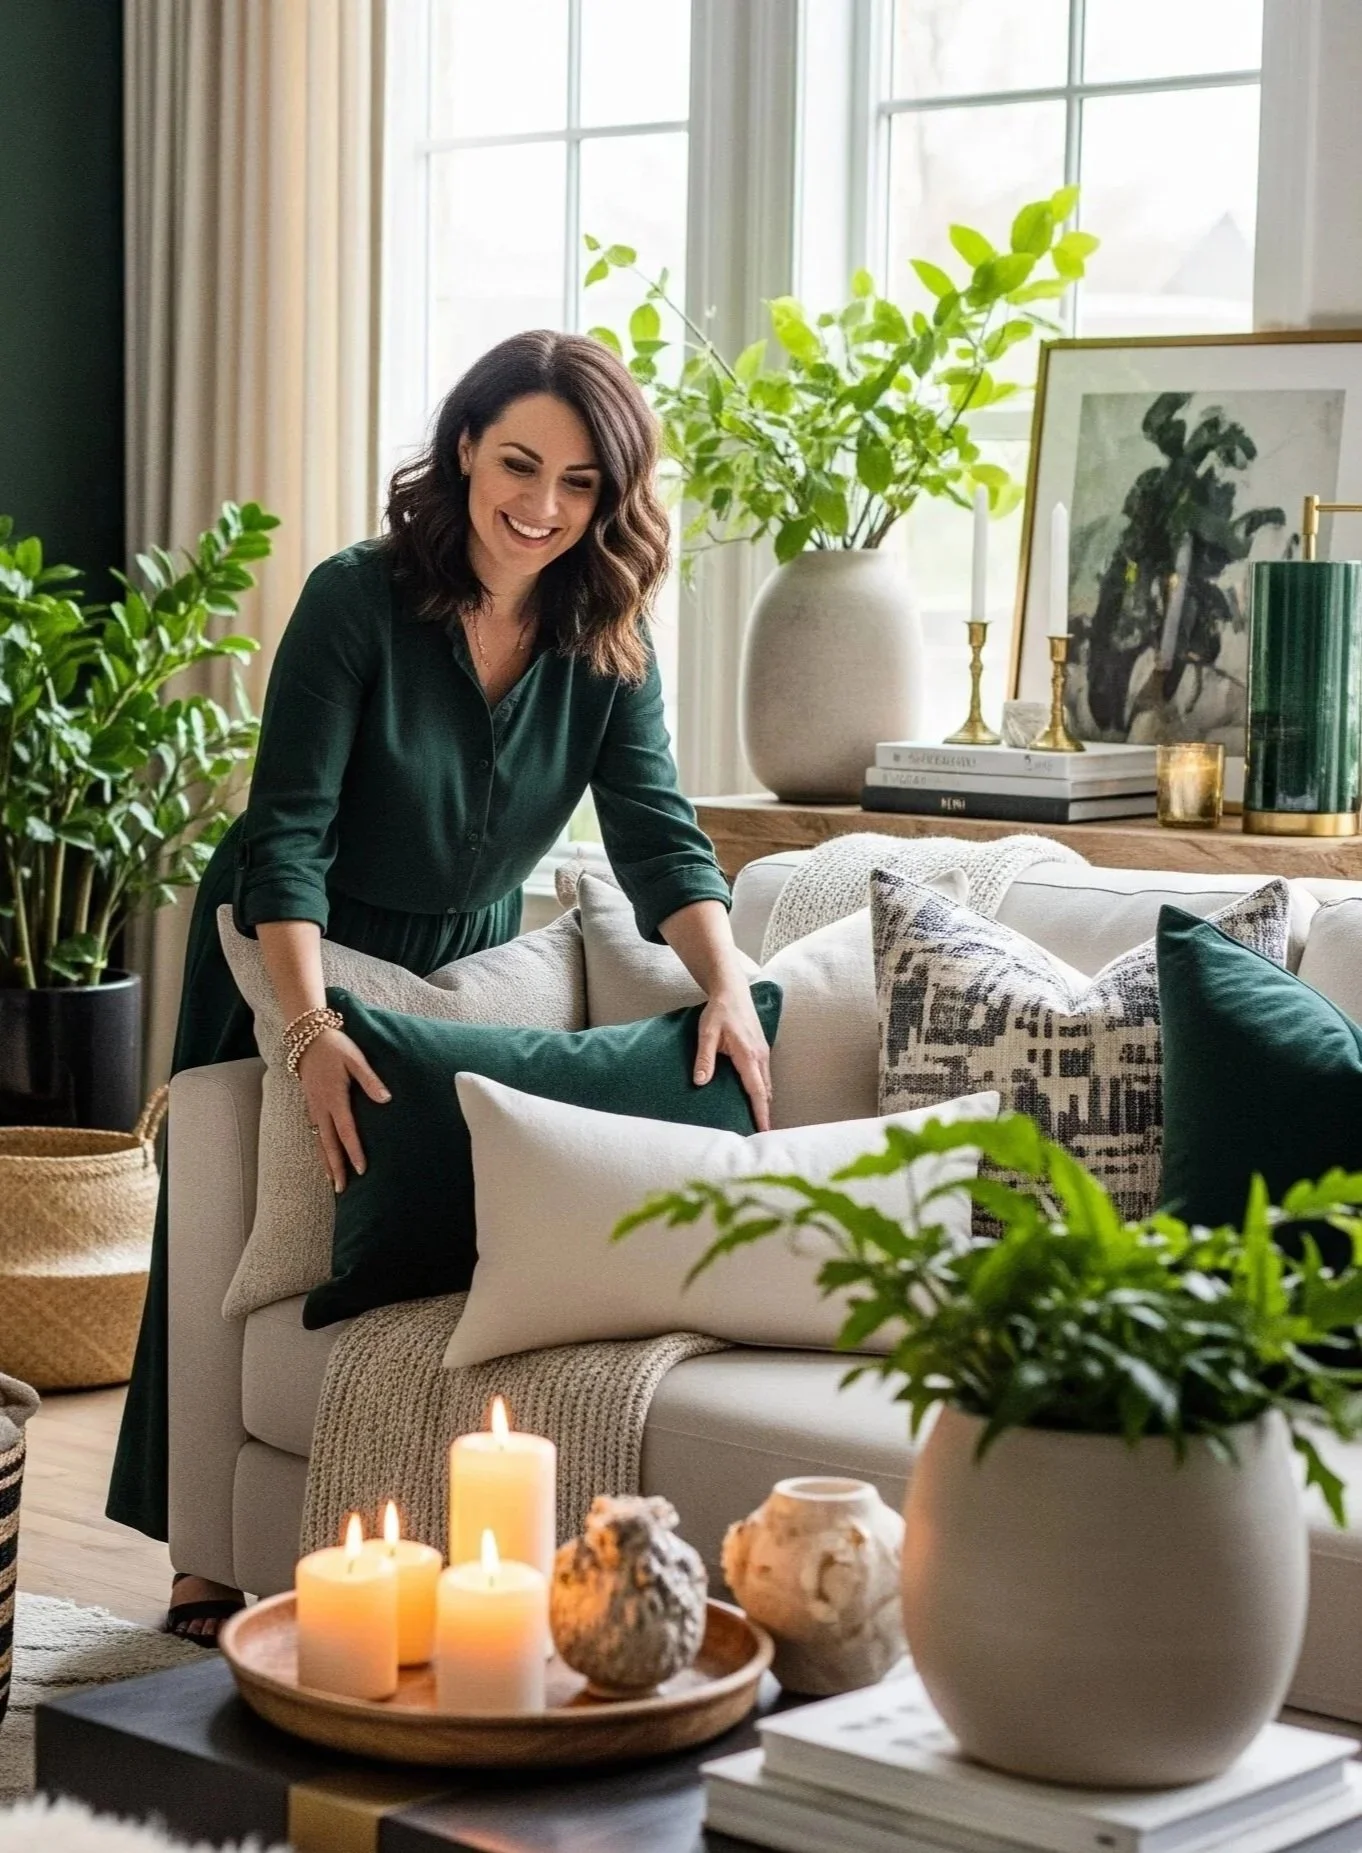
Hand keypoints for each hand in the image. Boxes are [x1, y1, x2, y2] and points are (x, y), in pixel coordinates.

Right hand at [298, 1028, 390, 1191]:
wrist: (307, 1035)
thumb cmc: (335, 1046)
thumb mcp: (355, 1059)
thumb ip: (370, 1080)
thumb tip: (386, 1099)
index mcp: (334, 1097)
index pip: (346, 1131)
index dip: (353, 1151)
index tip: (361, 1170)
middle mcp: (321, 1106)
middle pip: (328, 1143)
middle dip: (335, 1167)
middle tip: (340, 1189)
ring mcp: (313, 1106)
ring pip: (319, 1140)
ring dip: (325, 1161)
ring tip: (331, 1180)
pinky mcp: (310, 1103)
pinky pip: (314, 1131)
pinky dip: (319, 1147)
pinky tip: (323, 1155)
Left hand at [695, 984, 771, 1131]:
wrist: (732, 991)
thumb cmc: (718, 1011)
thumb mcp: (706, 1033)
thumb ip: (704, 1057)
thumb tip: (700, 1081)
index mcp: (748, 1055)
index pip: (756, 1091)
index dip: (760, 1112)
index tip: (764, 1131)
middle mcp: (760, 1056)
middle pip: (766, 1092)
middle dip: (765, 1113)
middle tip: (761, 1135)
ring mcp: (764, 1052)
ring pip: (767, 1084)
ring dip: (764, 1102)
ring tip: (760, 1122)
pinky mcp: (762, 1049)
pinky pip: (765, 1076)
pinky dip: (763, 1091)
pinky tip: (756, 1099)